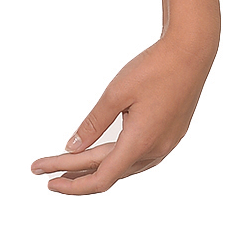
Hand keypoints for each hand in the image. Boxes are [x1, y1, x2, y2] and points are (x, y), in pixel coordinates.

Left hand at [30, 32, 215, 195]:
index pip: (101, 178)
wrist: (192, 53)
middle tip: (44, 170)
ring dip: (95, 169)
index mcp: (141, 142)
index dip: (73, 184)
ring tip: (68, 168)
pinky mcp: (171, 135)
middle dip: (74, 174)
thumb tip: (71, 147)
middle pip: (109, 173)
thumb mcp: (116, 94)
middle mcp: (156, 150)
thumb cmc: (154, 69)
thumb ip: (93, 124)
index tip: (47, 179)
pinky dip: (115, 160)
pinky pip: (138, 157)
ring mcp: (166, 144)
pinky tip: (103, 156)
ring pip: (125, 167)